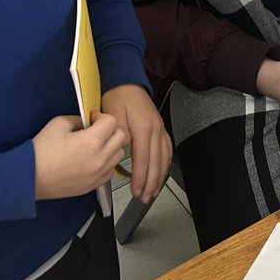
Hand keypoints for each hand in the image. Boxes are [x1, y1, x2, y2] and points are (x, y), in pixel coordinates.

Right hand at [33, 113, 127, 200]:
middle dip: (110, 130)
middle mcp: (99, 159)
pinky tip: (93, 160)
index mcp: (92, 141)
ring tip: (95, 146)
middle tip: (96, 130)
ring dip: (111, 147)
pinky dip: (107, 164)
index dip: (101, 116)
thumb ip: (78, 119)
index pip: (112, 121)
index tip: (92, 119)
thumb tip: (87, 122)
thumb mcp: (58, 124)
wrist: (28, 178)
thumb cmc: (40, 152)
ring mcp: (97, 174)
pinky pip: (111, 171)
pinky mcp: (92, 186)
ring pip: (119, 155)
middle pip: (120, 137)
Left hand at [101, 84, 172, 203]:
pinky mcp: (160, 128)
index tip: (136, 191)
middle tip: (144, 198)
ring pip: (164, 157)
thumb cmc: (117, 97)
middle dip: (151, 182)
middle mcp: (155, 129)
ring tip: (153, 191)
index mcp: (144, 127)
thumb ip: (118, 132)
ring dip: (160, 176)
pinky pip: (167, 148)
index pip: (143, 158)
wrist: (126, 82)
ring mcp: (160, 128)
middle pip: (156, 161)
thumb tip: (123, 148)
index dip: (140, 177)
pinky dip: (165, 163)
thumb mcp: (112, 113)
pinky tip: (162, 172)